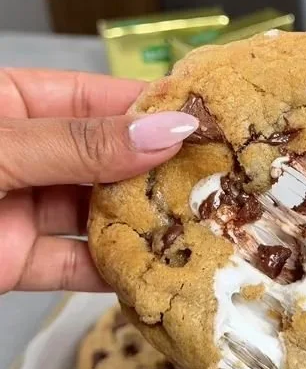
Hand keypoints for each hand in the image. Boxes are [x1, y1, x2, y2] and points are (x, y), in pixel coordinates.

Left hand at [0, 68, 197, 292]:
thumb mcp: (1, 148)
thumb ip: (80, 144)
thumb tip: (166, 132)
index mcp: (10, 104)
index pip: (91, 98)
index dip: (148, 108)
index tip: (207, 119)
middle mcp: (24, 154)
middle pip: (102, 158)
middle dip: (158, 169)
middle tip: (221, 177)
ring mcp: (19, 209)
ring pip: (94, 214)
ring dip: (144, 222)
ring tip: (203, 224)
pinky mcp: (14, 264)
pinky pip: (72, 265)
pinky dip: (112, 270)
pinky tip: (157, 268)